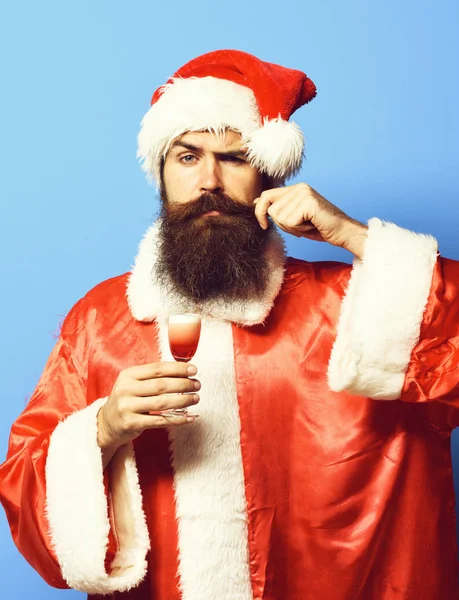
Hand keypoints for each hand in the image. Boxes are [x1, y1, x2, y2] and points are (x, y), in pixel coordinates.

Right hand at [97, 362, 199, 449]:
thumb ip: (153, 376)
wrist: (107, 423)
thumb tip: (184, 370)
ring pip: (162, 403)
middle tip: (197, 385)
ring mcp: (127, 407)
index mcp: (128, 375)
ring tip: (195, 398)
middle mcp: (126, 389)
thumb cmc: (128, 399)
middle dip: (183, 384)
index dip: (178, 368)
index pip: (157, 369)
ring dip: (183, 400)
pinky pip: (159, 421)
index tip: (193, 370)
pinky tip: (189, 417)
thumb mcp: (134, 383)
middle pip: (161, 385)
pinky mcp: (131, 424)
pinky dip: (177, 419)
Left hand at [253, 183, 367, 258]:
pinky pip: (290, 222)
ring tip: (308, 225)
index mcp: (295, 189)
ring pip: (280, 218)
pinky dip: (299, 230)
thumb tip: (257, 201)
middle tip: (300, 226)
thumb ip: (279, 208)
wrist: (343, 232)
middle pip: (272, 210)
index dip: (260, 212)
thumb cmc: (320, 227)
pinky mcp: (309, 202)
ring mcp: (304, 193)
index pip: (266, 195)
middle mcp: (299, 187)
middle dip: (283, 225)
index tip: (263, 225)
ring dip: (293, 228)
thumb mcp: (294, 217)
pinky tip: (312, 226)